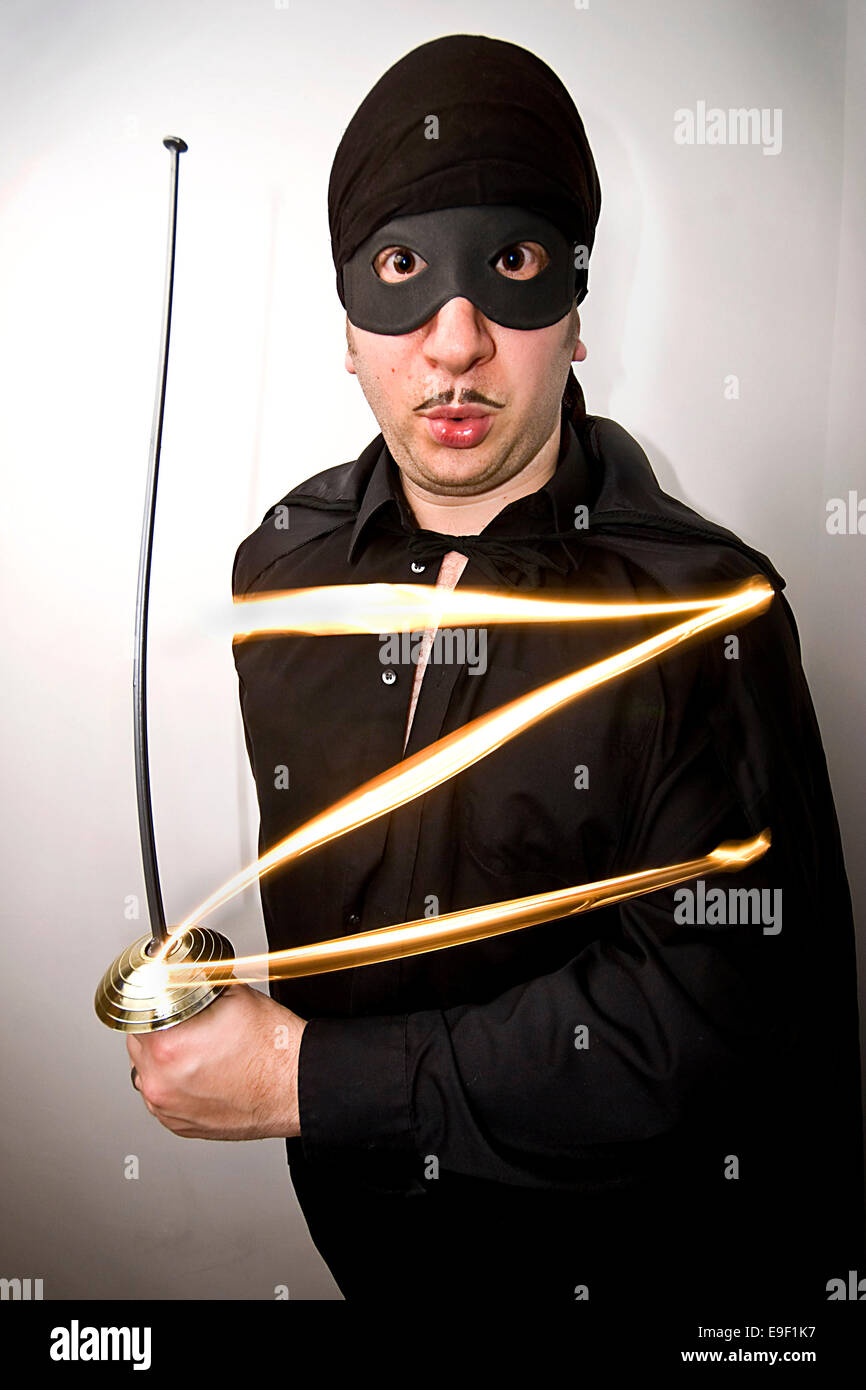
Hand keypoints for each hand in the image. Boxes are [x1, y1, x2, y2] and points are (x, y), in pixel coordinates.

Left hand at [127, 983, 306, 1140]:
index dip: (151, 1003)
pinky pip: (163, 1097)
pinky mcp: (180, 1125)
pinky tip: (201, 1072)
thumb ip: (194, 983)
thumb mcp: (232, 995)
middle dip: (157, 1030)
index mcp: (168, 1048)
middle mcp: (162, 1083)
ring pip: (147, 1072)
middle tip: (186, 1023)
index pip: (136, 1015)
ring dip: (162, 1059)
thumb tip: (178, 973)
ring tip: (197, 1050)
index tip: (159, 1001)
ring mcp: (169, 1109)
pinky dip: (175, 1083)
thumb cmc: (273, 1050)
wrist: (298, 1087)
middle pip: (138, 1044)